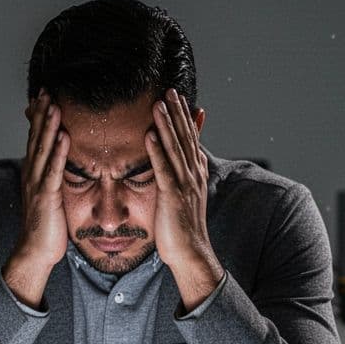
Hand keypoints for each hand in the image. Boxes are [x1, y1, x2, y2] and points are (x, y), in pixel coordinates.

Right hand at [3, 88, 69, 308]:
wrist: (35, 252)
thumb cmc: (46, 227)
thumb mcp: (50, 197)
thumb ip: (53, 179)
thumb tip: (60, 166)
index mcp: (34, 174)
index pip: (36, 140)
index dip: (39, 118)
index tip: (45, 97)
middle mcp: (32, 175)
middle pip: (36, 139)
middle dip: (42, 114)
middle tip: (47, 92)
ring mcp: (37, 185)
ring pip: (42, 150)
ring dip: (49, 127)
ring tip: (54, 105)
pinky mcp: (46, 197)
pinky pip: (53, 170)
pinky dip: (58, 152)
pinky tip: (64, 137)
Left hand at [146, 88, 223, 309]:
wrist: (190, 253)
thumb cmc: (183, 229)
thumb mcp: (187, 197)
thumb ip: (186, 176)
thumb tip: (189, 160)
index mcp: (195, 174)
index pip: (190, 140)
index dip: (185, 118)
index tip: (178, 98)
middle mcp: (192, 175)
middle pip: (185, 137)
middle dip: (177, 113)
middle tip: (170, 90)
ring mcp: (184, 184)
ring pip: (174, 148)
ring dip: (166, 124)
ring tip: (159, 103)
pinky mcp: (172, 195)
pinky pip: (163, 168)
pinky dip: (157, 149)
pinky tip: (150, 133)